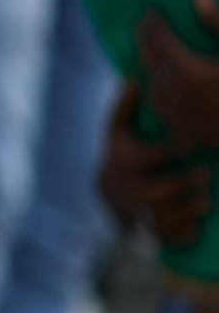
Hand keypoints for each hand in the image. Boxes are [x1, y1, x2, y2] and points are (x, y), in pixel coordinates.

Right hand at [101, 81, 211, 244]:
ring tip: (205, 202)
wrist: (106, 193)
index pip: (148, 157)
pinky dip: (180, 233)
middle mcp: (128, 189)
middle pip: (156, 191)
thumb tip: (133, 77)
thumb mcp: (117, 130)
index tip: (190, 142)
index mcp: (125, 163)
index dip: (170, 150)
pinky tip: (195, 227)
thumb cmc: (121, 154)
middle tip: (204, 174)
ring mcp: (136, 211)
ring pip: (162, 215)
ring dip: (186, 210)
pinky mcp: (143, 228)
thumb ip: (125, 106)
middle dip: (182, 184)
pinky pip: (163, 236)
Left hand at [137, 0, 218, 148]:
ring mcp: (188, 120)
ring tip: (149, 55)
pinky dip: (160, 98)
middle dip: (145, 43)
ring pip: (155, 92)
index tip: (148, 10)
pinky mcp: (196, 136)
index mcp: (194, 73)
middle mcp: (183, 98)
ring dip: (149, 71)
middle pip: (152, 65)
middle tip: (142, 27)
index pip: (161, 43)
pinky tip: (162, 90)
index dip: (153, 25)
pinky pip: (166, 115)